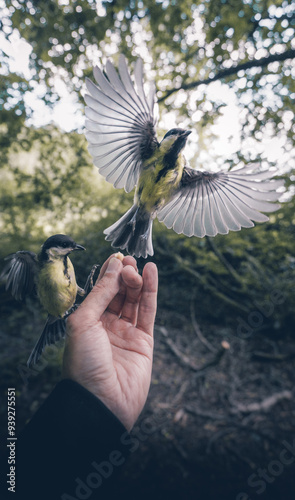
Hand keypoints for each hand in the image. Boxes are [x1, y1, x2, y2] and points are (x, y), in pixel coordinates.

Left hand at [62, 254, 157, 430]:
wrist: (101, 401)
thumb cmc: (84, 363)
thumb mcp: (84, 321)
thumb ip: (101, 292)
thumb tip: (114, 266)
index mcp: (87, 321)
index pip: (100, 290)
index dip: (108, 273)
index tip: (116, 257)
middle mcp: (106, 325)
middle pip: (119, 292)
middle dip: (124, 276)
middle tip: (129, 264)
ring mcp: (126, 332)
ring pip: (134, 299)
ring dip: (137, 281)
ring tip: (140, 266)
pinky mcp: (144, 341)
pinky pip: (148, 311)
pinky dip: (151, 292)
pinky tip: (151, 273)